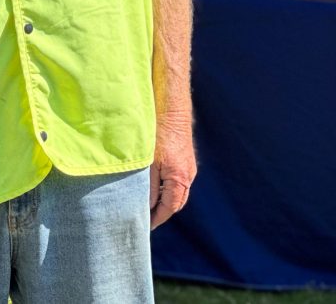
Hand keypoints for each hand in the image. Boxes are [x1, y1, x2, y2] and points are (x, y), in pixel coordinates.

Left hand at [149, 112, 196, 229]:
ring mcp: (189, 166)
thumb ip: (149, 187)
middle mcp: (188, 175)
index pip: (169, 207)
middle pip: (177, 202)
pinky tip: (155, 184)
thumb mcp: (149, 163)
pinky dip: (168, 188)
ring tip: (149, 204)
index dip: (158, 218)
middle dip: (163, 212)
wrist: (171, 109)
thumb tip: (147, 207)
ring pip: (178, 191)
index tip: (146, 226)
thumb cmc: (158, 134)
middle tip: (147, 219)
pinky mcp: (186, 158)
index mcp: (179, 179)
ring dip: (165, 199)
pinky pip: (179, 180)